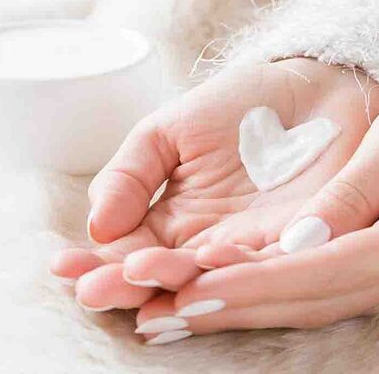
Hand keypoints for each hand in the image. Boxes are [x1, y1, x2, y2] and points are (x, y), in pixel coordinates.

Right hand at [49, 58, 378, 309]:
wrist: (314, 88)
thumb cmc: (240, 106)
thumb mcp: (169, 131)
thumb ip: (130, 174)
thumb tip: (97, 227)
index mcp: (173, 219)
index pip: (127, 252)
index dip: (96, 262)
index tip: (64, 266)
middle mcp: (208, 244)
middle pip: (162, 277)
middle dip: (125, 285)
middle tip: (93, 290)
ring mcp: (252, 248)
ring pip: (210, 280)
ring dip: (173, 281)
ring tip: (138, 276)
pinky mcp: (301, 242)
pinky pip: (269, 262)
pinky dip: (239, 267)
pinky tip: (205, 262)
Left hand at [136, 88, 378, 342]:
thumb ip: (362, 186)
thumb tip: (305, 238)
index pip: (328, 269)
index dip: (259, 283)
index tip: (196, 289)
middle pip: (309, 301)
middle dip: (233, 309)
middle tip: (163, 314)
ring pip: (304, 307)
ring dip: (238, 313)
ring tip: (171, 314)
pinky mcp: (371, 274)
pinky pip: (310, 295)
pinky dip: (260, 299)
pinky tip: (213, 296)